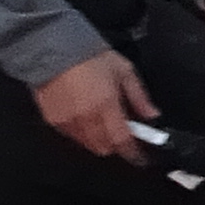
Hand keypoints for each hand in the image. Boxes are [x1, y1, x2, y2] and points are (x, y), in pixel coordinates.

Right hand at [35, 48, 157, 163]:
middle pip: (104, 148)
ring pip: (87, 144)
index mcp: (106, 106)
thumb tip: (152, 115)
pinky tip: (84, 117)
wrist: (52, 46)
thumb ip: (139, 96)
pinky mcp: (52, 121)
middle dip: (116, 145)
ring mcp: (67, 122)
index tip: (141, 157)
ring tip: (102, 121)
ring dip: (99, 139)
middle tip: (122, 133)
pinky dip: (81, 133)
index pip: (122, 141)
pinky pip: (71, 136)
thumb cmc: (90, 55)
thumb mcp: (123, 70)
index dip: (133, 153)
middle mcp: (86, 119)